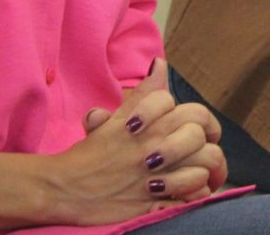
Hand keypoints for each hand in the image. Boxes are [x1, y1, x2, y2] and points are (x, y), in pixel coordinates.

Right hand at [52, 59, 225, 222]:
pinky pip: (192, 196)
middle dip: (206, 139)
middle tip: (203, 146)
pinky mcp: (153, 204)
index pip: (192, 110)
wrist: (63, 189)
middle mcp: (154, 146)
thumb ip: (143, 93)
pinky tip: (187, 192)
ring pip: (203, 165)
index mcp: (148, 123)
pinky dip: (195, 194)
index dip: (197, 118)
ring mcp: (155, 176)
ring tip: (196, 171)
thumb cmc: (90, 153)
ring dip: (204, 168)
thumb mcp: (115, 118)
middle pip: (200, 134)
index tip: (192, 126)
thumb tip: (160, 64)